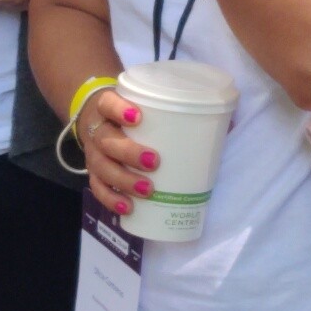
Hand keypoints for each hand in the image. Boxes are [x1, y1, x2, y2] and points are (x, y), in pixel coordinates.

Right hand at [76, 84, 156, 219]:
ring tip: (148, 190)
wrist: (98, 120)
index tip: (137, 117)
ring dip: (124, 180)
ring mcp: (93, 154)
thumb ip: (167, 107)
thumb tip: (217, 114)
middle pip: (106, 141)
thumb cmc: (129, 112)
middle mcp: (96, 130)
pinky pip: (98, 188)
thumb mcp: (140, 103)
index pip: (107, 104)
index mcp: (105, 107)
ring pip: (101, 167)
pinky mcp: (93, 173)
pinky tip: (128, 207)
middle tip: (154, 162)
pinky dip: (112, 199)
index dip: (118, 110)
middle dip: (129, 153)